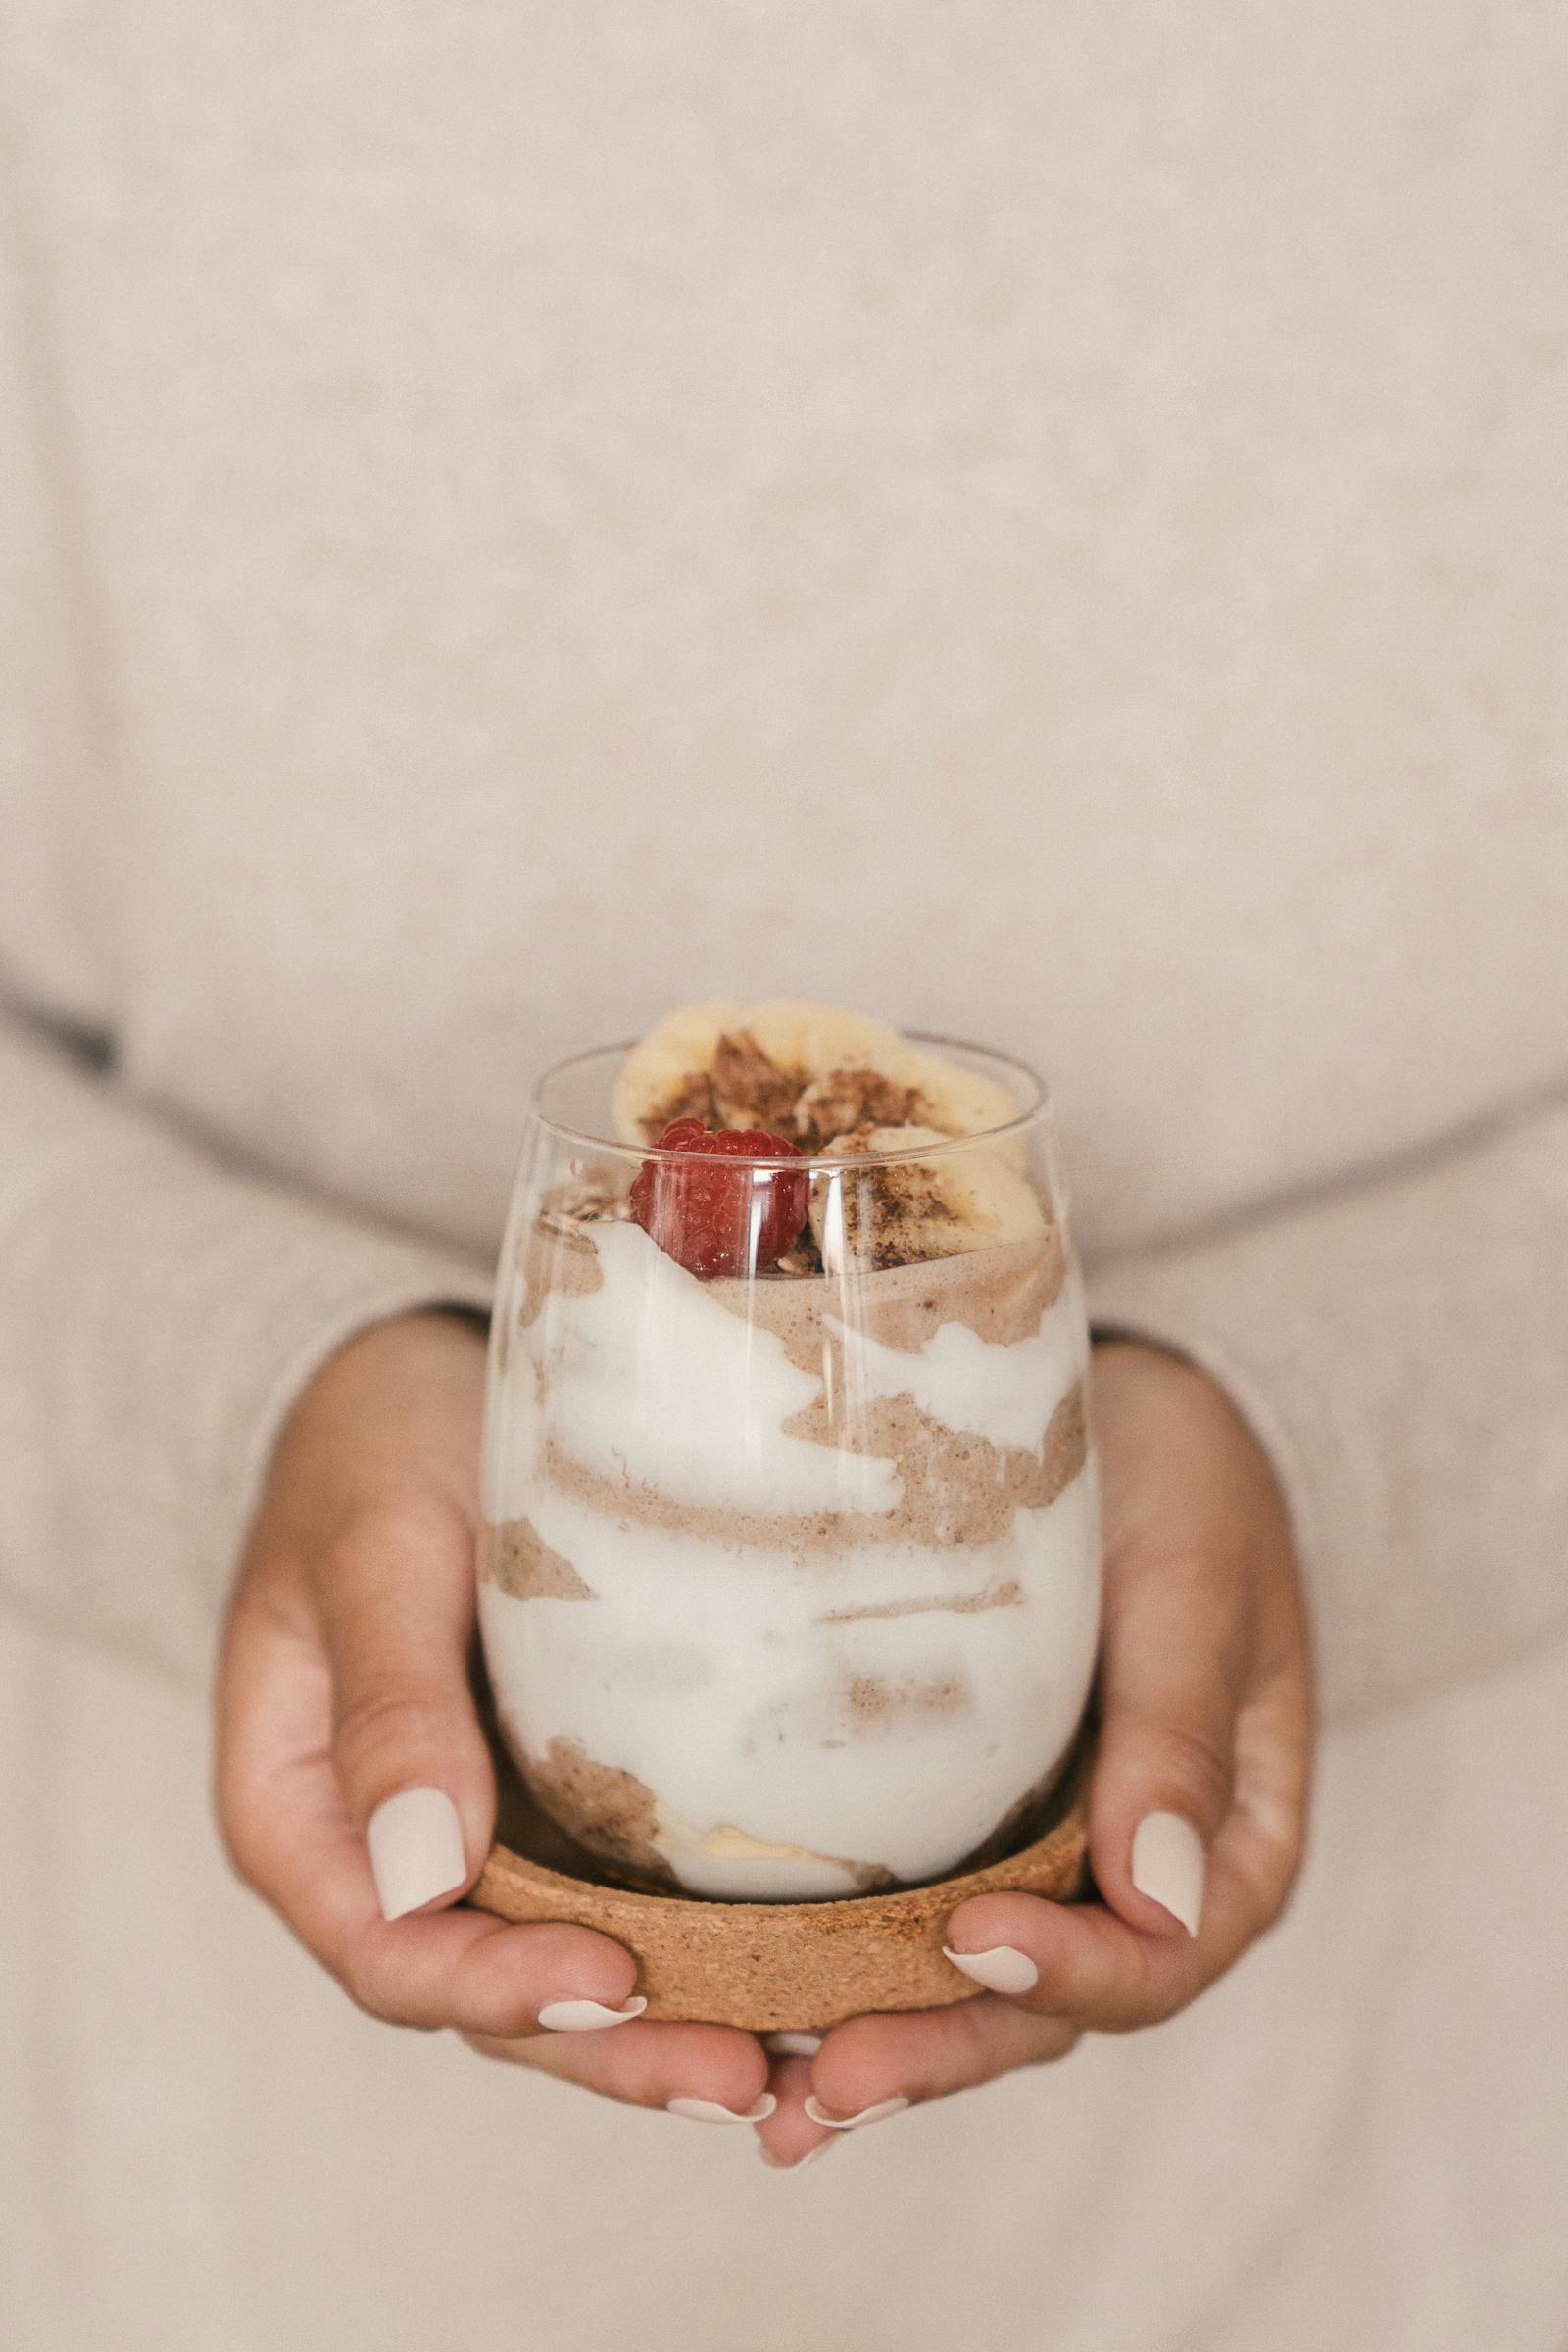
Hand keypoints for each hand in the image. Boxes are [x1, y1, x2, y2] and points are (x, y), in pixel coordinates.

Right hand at [215, 1312, 772, 2123]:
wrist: (415, 1380)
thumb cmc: (374, 1444)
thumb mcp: (374, 1548)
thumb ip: (389, 1699)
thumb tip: (421, 1874)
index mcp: (299, 1812)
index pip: (386, 1950)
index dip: (496, 1986)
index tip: (614, 1984)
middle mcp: (385, 1852)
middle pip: (485, 1996)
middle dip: (613, 2050)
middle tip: (747, 2076)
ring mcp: (477, 1834)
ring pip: (560, 1971)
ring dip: (668, 2030)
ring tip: (798, 2062)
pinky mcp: (559, 1802)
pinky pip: (618, 1904)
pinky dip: (697, 1954)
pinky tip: (799, 1978)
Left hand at [755, 1337, 1314, 2168]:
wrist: (1124, 1410)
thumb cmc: (1185, 1480)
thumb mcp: (1197, 1581)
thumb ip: (1179, 1729)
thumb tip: (1160, 1902)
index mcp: (1231, 1842)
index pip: (1163, 1954)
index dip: (1072, 1970)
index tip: (973, 1941)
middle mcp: (1132, 1878)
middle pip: (1045, 2006)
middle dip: (937, 2052)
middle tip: (824, 2088)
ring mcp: (1040, 1857)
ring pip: (963, 1990)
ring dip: (871, 2042)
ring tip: (767, 2103)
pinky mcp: (955, 1821)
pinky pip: (898, 1917)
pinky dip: (830, 1970)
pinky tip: (740, 2014)